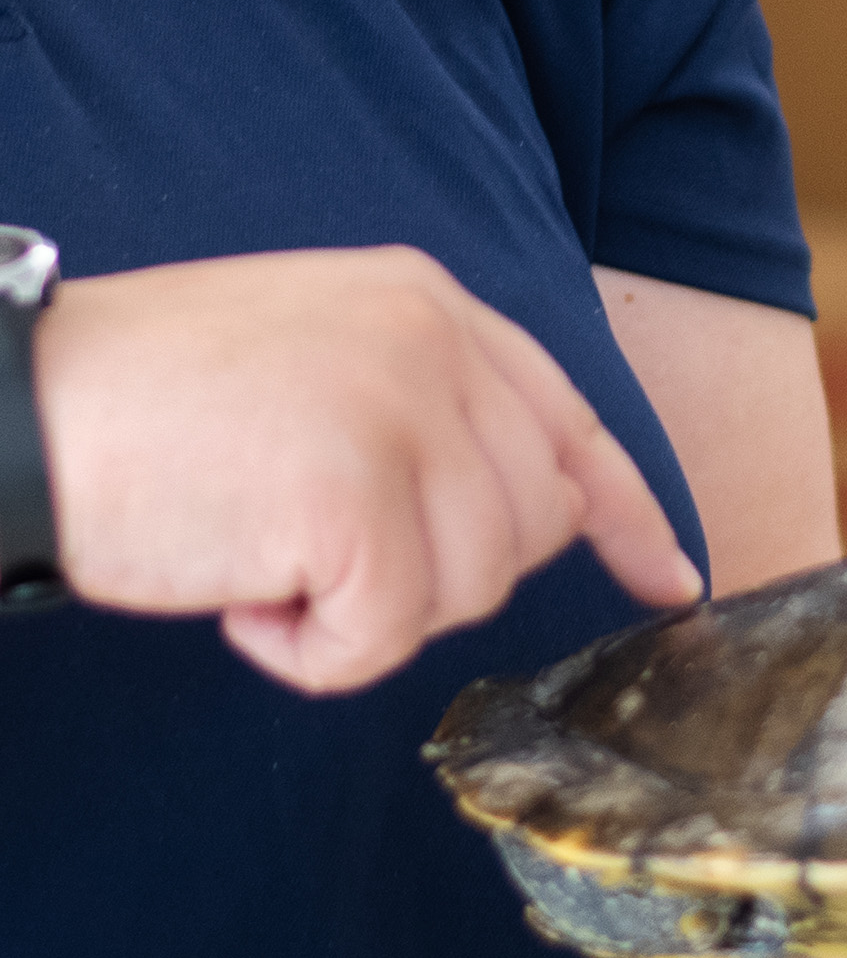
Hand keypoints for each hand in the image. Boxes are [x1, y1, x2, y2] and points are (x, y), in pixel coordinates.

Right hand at [35, 246, 702, 691]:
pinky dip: (311, 652)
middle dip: (436, 573)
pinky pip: (386, 640)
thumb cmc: (146, 407)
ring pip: (471, 590)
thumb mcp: (319, 366)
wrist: (12, 413)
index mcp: (432, 305)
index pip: (573, 424)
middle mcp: (437, 344)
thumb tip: (527, 511)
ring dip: (364, 611)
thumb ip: (431, 415)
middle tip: (312, 547)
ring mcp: (403, 411)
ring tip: (260, 554)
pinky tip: (240, 595)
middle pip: (530, 528)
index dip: (626, 514)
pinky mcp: (358, 497)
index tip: (670, 578)